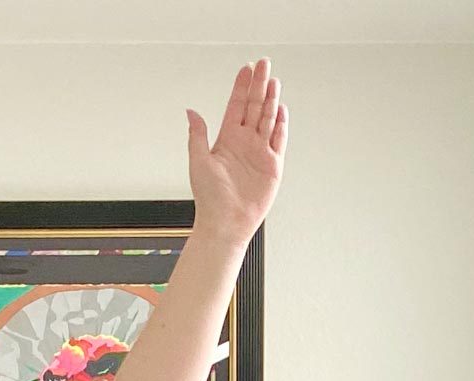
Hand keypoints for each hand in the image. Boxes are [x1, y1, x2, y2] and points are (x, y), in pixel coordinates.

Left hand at [185, 59, 287, 244]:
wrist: (225, 224)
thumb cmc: (210, 199)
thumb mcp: (198, 161)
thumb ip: (198, 135)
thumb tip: (191, 112)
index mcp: (227, 140)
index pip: (236, 106)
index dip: (241, 87)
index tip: (245, 69)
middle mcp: (244, 143)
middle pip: (254, 106)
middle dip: (259, 84)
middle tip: (263, 63)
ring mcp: (259, 152)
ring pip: (268, 119)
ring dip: (271, 99)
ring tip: (273, 80)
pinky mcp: (272, 165)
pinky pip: (279, 140)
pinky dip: (281, 124)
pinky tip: (281, 109)